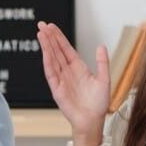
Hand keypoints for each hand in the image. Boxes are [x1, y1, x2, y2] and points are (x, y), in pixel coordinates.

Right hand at [38, 22, 109, 145]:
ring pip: (52, 59)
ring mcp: (61, 79)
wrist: (92, 121)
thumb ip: (102, 62)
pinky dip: (47, 62)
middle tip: (41, 24)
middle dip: (49, 37)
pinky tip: (44, 52)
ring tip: (40, 33)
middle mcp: (67, 71)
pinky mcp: (57, 89)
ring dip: (46, 46)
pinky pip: (51, 73)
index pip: (65, 48)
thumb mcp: (104, 79)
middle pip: (56, 50)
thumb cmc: (98, 103)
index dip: (58, 37)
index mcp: (78, 67)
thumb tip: (101, 45)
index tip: (51, 26)